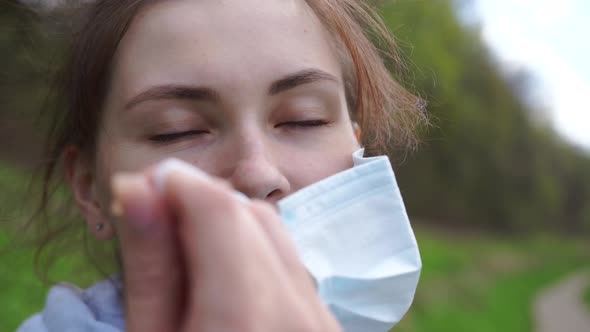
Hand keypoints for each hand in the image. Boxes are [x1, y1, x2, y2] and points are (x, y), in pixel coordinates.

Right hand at [111, 161, 340, 331]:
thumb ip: (150, 264)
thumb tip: (137, 184)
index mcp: (246, 317)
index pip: (218, 208)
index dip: (178, 183)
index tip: (144, 190)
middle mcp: (299, 314)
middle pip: (252, 214)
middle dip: (203, 204)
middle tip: (159, 224)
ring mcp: (323, 320)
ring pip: (276, 234)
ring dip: (230, 226)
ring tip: (189, 257)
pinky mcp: (328, 324)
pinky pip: (292, 263)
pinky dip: (255, 254)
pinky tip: (225, 279)